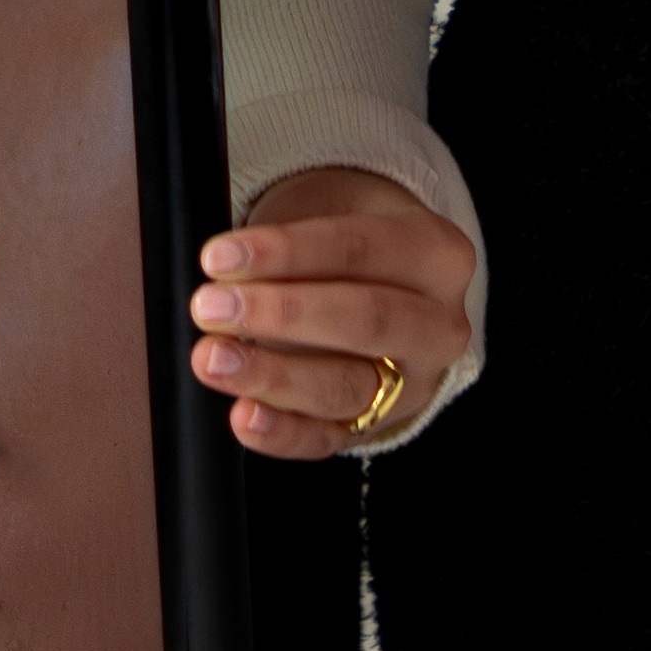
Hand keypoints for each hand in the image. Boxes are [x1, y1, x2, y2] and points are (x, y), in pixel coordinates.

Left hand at [191, 168, 474, 458]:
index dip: (288, 252)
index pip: (361, 249)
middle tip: (212, 307)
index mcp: (437, 254)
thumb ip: (289, 236)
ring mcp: (412, 384)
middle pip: (367, 319)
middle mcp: (437, 325)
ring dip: (272, 375)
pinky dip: (283, 433)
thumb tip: (224, 263)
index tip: (221, 257)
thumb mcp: (334, 211)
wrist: (379, 283)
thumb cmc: (345, 244)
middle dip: (282, 313)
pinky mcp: (377, 427)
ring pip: (347, 387)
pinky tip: (245, 416)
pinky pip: (329, 439)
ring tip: (214, 358)